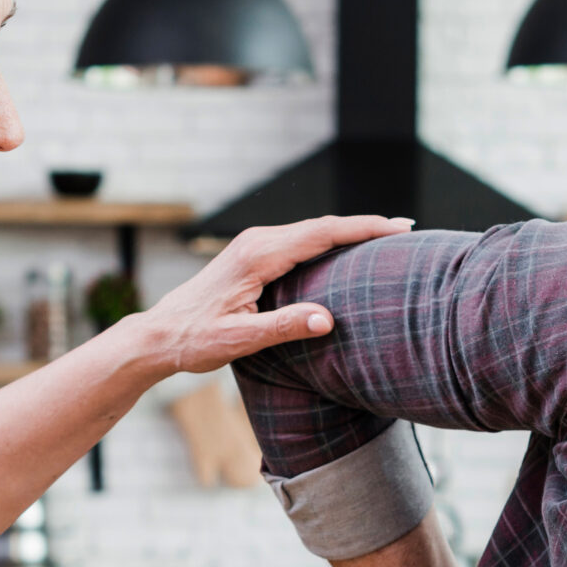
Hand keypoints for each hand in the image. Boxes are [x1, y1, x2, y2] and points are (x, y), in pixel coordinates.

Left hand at [127, 215, 415, 375]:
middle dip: (365, 226)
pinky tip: (345, 251)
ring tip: (385, 238)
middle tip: (407, 230)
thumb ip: (284, 327)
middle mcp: (256, 241)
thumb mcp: (239, 340)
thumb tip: (328, 319)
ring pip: (311, 231)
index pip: (322, 233)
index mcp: (258, 256)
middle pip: (322, 226)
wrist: (159, 335)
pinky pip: (299, 241)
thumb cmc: (195, 340)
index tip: (399, 227)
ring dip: (348, 232)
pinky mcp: (252, 254)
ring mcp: (253, 245)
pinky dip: (328, 242)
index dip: (364, 229)